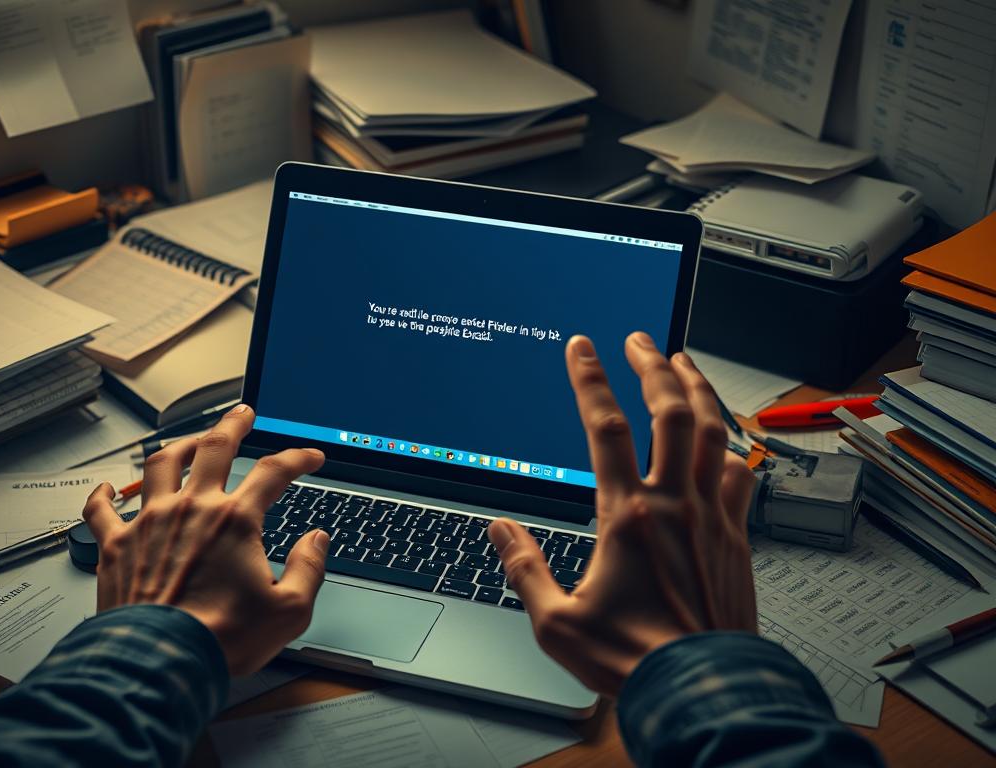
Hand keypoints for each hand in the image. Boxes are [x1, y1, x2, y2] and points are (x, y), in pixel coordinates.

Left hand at [83, 404, 329, 675]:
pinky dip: (105, 495)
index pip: (274, 472)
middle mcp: (192, 510)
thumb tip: (316, 542)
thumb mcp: (289, 610)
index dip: (297, 457)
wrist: (160, 662)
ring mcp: (150, 524)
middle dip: (232, 424)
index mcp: (235, 521)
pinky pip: (103, 510)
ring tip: (188, 441)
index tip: (308, 456)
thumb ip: (308, 568)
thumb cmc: (220, 639)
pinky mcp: (117, 546)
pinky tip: (108, 488)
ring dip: (177, 446)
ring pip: (161, 464)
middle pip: (214, 447)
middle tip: (241, 414)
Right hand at [487, 333, 756, 694]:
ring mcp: (712, 519)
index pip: (604, 429)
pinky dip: (732, 450)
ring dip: (698, 391)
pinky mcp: (736, 540)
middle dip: (653, 366)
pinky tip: (727, 442)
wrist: (702, 690)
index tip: (582, 348)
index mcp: (626, 517)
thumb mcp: (556, 621)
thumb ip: (525, 567)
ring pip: (712, 434)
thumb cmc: (633, 660)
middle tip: (640, 340)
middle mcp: (674, 506)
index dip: (591, 380)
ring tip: (685, 363)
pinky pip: (742, 478)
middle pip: (669, 413)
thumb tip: (500, 530)